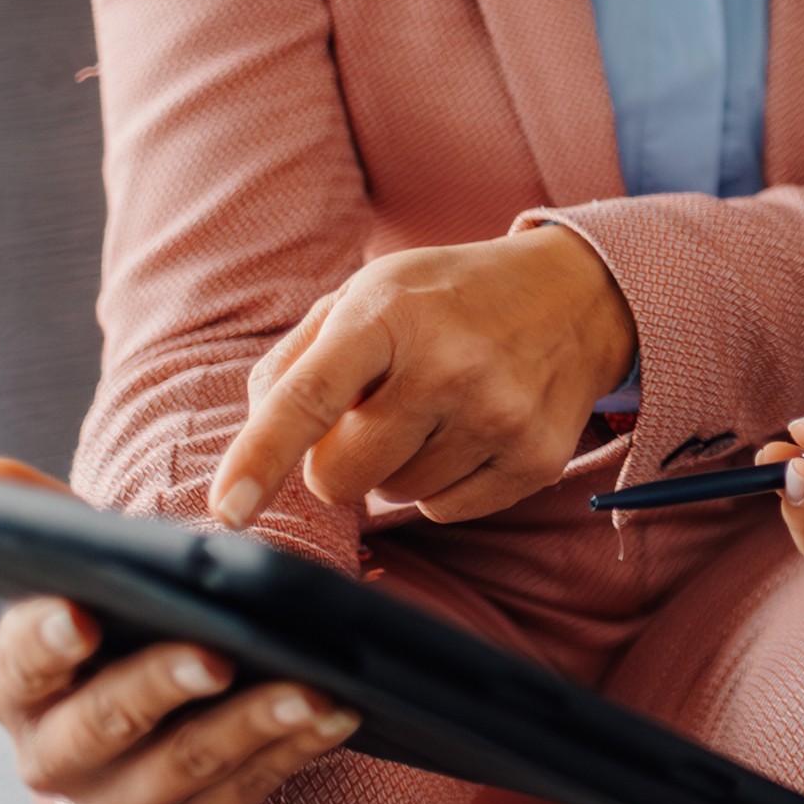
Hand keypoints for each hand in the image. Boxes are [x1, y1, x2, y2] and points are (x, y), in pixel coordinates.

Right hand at [0, 454, 358, 803]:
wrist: (152, 697)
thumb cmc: (115, 612)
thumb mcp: (83, 566)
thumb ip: (44, 519)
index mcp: (13, 685)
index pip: (19, 664)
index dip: (45, 641)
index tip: (82, 615)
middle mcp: (52, 756)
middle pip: (102, 724)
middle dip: (160, 686)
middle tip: (218, 653)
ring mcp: (117, 800)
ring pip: (182, 767)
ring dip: (250, 725)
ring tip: (310, 685)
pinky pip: (243, 792)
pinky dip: (294, 751)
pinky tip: (337, 712)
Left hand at [210, 224, 636, 529]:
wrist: (578, 294)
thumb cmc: (447, 297)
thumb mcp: (367, 293)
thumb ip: (296, 359)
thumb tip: (259, 436)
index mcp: (389, 313)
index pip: (311, 396)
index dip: (261, 455)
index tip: (226, 509)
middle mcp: (448, 365)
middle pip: (340, 476)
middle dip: (337, 460)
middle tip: (374, 413)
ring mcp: (498, 415)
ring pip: (394, 497)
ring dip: (398, 466)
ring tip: (436, 408)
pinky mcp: (535, 457)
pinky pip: (446, 511)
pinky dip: (444, 484)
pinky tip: (470, 431)